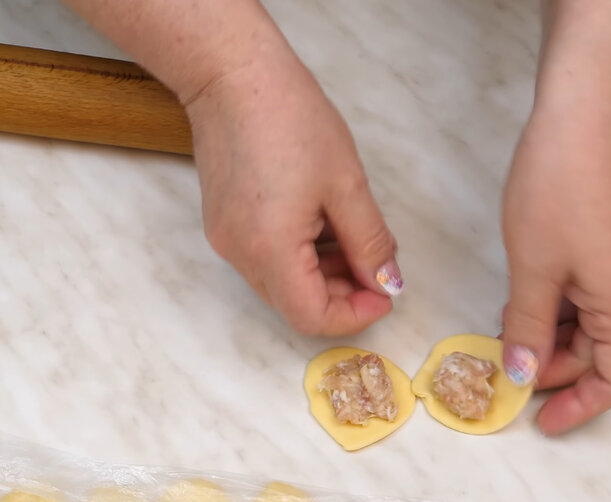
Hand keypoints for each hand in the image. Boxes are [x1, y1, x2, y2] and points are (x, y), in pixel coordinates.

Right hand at [184, 52, 401, 335]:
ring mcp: (227, 240)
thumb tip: (387, 282)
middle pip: (295, 304)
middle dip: (342, 294)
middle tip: (376, 262)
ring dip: (321, 273)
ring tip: (350, 232)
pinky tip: (319, 220)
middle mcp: (240, 254)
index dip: (355, 315)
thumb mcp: (347, 184)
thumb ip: (370, 242)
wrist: (232, 74)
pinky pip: (265, 258)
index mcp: (270, 249)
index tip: (385, 292)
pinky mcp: (223, 224)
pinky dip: (298, 254)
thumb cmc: (288, 117)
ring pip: (281, 283)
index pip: (312, 317)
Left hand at [499, 106, 610, 434]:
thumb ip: (527, 328)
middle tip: (504, 372)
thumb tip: (523, 375)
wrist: (584, 118)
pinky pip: (591, 295)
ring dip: (549, 335)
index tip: (539, 420)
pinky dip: (557, 307)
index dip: (577, 406)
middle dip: (553, 368)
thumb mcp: (533, 269)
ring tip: (504, 331)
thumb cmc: (559, 190)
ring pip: (591, 323)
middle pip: (601, 353)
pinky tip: (520, 302)